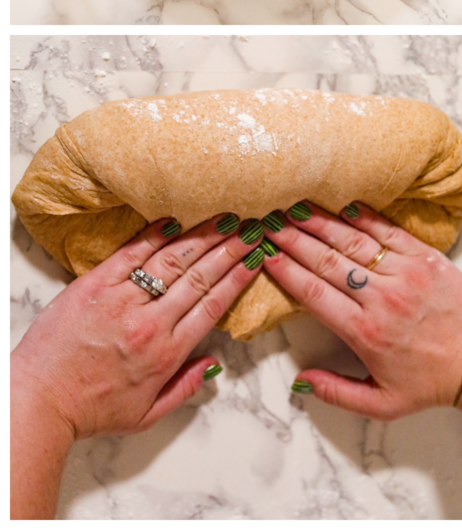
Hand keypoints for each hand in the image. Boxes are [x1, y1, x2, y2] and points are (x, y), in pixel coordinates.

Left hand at [10, 213, 264, 440]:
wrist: (35, 403)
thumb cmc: (88, 411)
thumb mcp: (145, 416)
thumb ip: (184, 389)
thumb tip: (212, 364)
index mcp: (167, 353)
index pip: (213, 304)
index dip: (239, 276)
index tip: (256, 257)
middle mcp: (150, 323)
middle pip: (201, 276)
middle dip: (231, 248)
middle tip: (252, 227)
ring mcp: (121, 301)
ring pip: (173, 259)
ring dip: (204, 235)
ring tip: (226, 217)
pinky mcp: (94, 286)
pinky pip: (130, 253)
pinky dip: (155, 234)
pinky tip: (176, 220)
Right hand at [261, 201, 461, 446]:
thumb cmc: (430, 382)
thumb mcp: (380, 403)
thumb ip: (335, 392)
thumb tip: (299, 383)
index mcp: (365, 332)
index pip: (314, 292)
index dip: (286, 270)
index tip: (265, 254)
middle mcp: (382, 298)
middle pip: (326, 261)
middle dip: (293, 239)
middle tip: (269, 222)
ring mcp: (405, 273)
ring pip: (354, 242)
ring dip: (321, 222)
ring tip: (295, 207)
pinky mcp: (426, 257)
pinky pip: (389, 231)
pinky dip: (365, 216)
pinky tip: (344, 204)